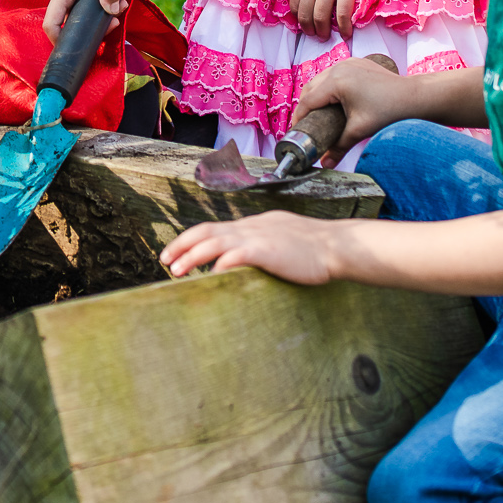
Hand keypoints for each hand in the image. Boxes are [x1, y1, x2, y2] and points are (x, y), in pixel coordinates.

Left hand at [161, 211, 344, 284]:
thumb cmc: (315, 249)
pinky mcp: (266, 250)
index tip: (177, 252)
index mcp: (254, 225)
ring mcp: (258, 237)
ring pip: (214, 241)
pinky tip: (210, 276)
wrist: (338, 246)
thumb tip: (243, 262)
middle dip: (182, 245)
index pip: (215, 228)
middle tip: (165, 260)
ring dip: (191, 255)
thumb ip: (262, 247)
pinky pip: (235, 255)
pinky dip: (219, 264)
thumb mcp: (282, 240)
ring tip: (175, 270)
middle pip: (206, 230)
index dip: (193, 239)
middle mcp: (251, 227)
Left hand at [289, 0, 383, 39]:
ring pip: (320, 18)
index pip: (294, 4)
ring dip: (322, 31)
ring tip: (327, 36)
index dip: (299, 18)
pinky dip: (343, 28)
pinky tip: (346, 34)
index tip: (306, 24)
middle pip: (305, 14)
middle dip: (309, 29)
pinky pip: (342, 15)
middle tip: (316, 35)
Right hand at [294, 54, 411, 153]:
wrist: (414, 96)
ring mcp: (348, 63)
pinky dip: (328, 86)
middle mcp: (339, 67)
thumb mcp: (359, 130)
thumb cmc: (390, 110)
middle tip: (305, 125)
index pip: (308, 101)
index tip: (296, 132)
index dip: (299, 117)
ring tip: (316, 114)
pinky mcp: (356, 63)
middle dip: (305, 106)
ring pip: (321, 79)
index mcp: (336, 81)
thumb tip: (325, 164)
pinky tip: (331, 99)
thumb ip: (338, 147)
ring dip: (315, 95)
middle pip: (311, 88)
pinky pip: (334, 73)